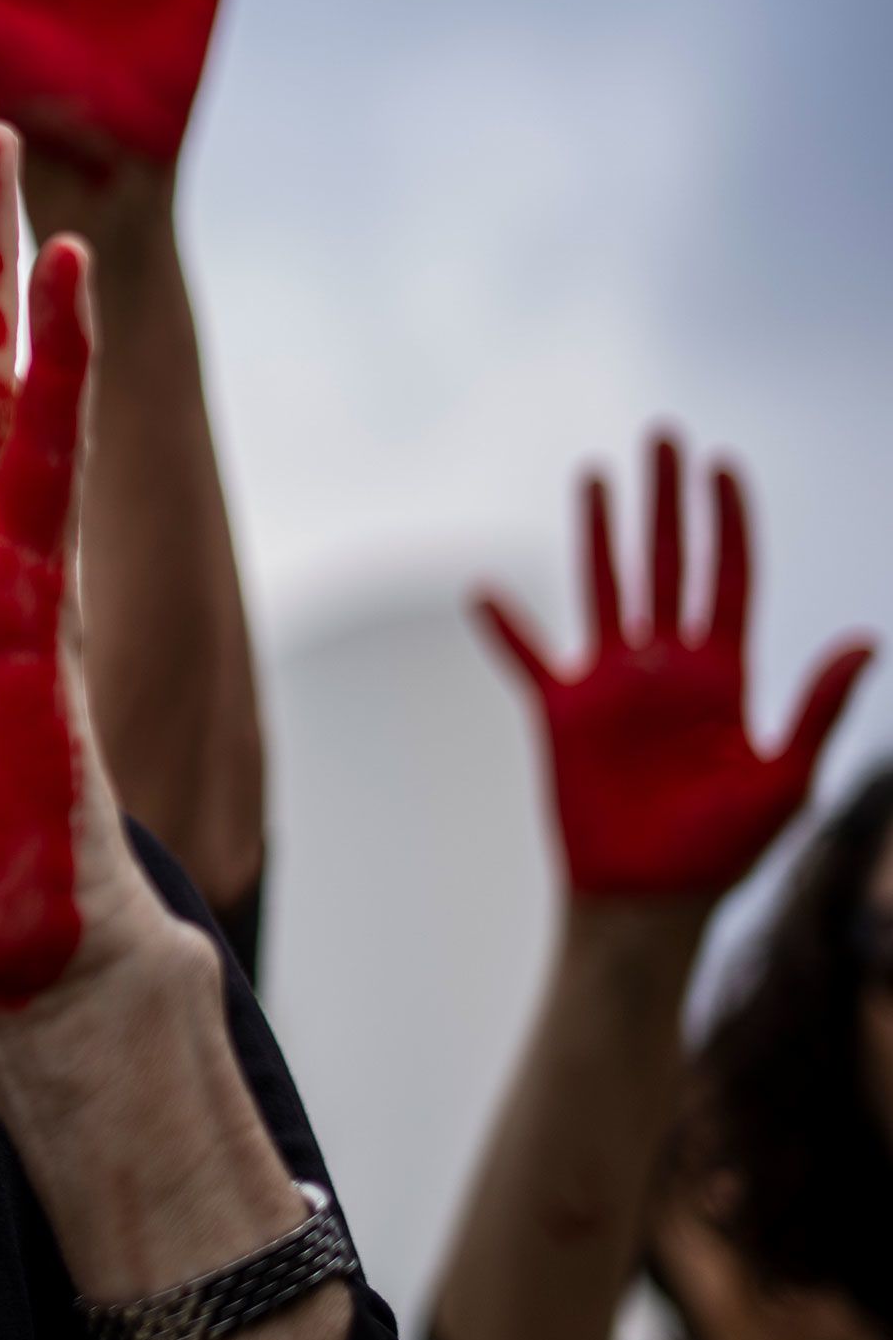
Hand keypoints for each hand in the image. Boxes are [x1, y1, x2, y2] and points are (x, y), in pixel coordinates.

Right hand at [476, 432, 873, 898]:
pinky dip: (505, 625)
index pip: (729, 579)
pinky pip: (528, 656)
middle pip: (668, 563)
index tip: (723, 466)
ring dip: (599, 531)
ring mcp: (612, 686)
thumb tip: (866, 640)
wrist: (648, 903)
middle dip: (668, 500)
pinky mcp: (561, 712)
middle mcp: (668, 668)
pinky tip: (484, 591)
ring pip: (605, 587)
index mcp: (726, 677)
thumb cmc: (722, 854)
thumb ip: (820, 708)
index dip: (728, 522)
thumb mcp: (786, 781)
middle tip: (665, 436)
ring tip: (596, 474)